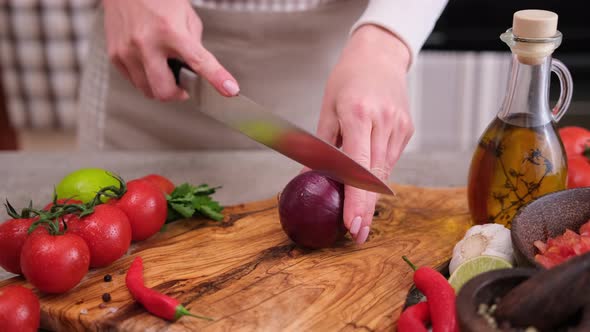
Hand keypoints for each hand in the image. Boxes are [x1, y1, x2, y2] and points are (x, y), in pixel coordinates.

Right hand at [102, 0, 238, 100]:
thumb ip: (194, 44)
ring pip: (148, 91)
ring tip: (166, 70)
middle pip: (164, 90)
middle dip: (178, 94)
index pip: (198, 61)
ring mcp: (127, 51)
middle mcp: (146, 43)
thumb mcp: (185, 16)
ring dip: (162, 86)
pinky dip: (146, 78)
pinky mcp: (115, 56)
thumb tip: (199, 70)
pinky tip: (150, 63)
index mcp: (170, 30)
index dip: (216, 78)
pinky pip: (134, 82)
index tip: (230, 89)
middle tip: (184, 85)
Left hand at [315, 24, 412, 243]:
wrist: (380, 55)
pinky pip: (390, 160)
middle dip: (365, 210)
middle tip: (356, 235)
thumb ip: (320, 147)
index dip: (355, 199)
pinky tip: (367, 182)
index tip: (351, 224)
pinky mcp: (407, 130)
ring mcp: (399, 127)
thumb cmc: (346, 79)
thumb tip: (306, 180)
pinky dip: (377, 175)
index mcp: (360, 114)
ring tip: (358, 216)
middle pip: (375, 177)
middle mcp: (384, 122)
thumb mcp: (326, 109)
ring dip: (370, 196)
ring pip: (384, 172)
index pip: (358, 166)